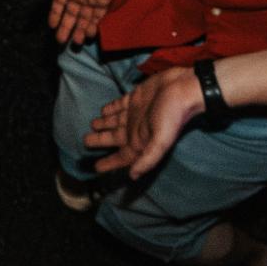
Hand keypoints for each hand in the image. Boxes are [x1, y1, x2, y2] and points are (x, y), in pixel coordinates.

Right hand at [34, 0, 119, 44]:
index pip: (59, 4)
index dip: (55, 15)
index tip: (51, 26)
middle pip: (71, 15)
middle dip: (66, 28)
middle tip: (61, 41)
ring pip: (84, 18)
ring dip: (80, 30)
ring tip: (76, 42)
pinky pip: (98, 16)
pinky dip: (94, 25)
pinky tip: (89, 35)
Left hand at [85, 66, 203, 176]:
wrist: (182, 88)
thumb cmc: (172, 115)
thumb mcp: (161, 140)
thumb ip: (147, 159)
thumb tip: (132, 177)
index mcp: (140, 141)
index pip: (121, 157)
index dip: (109, 163)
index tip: (95, 168)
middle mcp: (135, 129)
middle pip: (113, 138)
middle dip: (99, 141)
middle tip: (84, 142)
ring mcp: (134, 113)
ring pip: (114, 121)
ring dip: (103, 124)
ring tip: (92, 126)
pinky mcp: (134, 98)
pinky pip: (118, 105)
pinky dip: (110, 109)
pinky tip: (103, 110)